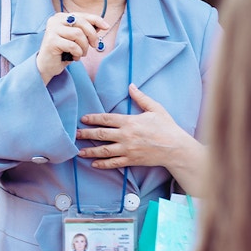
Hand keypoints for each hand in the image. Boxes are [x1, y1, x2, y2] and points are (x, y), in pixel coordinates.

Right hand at [37, 11, 108, 82]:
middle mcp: (55, 20)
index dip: (96, 20)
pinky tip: (74, 57)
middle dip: (92, 36)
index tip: (106, 27)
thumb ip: (86, 31)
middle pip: (82, 23)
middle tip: (94, 46)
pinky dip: (77, 53)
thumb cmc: (63, 51)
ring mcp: (52, 29)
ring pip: (78, 34)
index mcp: (62, 17)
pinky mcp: (51, 40)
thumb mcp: (76, 39)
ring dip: (84, 47)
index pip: (83, 15)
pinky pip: (73, 46)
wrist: (47, 66)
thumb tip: (102, 25)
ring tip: (81, 53)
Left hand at [76, 84, 196, 170]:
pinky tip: (94, 164)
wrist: (175, 148)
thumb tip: (131, 86)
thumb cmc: (167, 127)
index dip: (93, 119)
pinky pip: (113, 163)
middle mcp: (125, 136)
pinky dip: (103, 164)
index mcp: (130, 121)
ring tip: (79, 151)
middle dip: (86, 134)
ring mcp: (127, 150)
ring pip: (104, 150)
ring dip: (90, 151)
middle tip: (75, 134)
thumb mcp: (155, 108)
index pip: (106, 119)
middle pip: (101, 134)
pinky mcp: (131, 160)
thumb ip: (141, 97)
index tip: (83, 119)